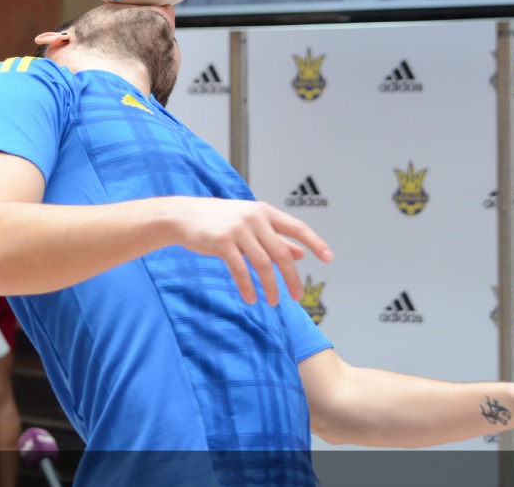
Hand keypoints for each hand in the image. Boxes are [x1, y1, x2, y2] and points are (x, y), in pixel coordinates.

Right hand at [170, 198, 332, 305]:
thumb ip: (276, 238)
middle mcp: (254, 218)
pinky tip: (252, 298)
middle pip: (281, 252)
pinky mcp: (222, 241)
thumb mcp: (251, 224)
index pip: (297, 227)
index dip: (315, 242)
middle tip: (297, 296)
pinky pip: (240, 269)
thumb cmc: (220, 220)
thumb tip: (301, 253)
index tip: (329, 257)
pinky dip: (248, 287)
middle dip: (292, 277)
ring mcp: (238, 229)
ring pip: (262, 264)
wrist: (184, 216)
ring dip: (270, 286)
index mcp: (265, 212)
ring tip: (273, 301)